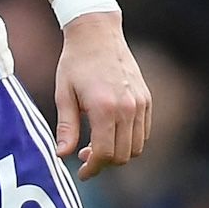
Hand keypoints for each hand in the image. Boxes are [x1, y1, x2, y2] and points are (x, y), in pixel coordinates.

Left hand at [52, 11, 149, 178]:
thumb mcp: (63, 94)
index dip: (93, 168)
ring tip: (96, 145)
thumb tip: (62, 155)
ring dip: (119, 154)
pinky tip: (111, 133)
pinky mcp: (147, 99)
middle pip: (124, 155)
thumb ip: (66, 126)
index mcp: (104, 108)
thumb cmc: (74, 63)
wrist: (97, 34)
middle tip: (84, 157)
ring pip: (138, 147)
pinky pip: (144, 132)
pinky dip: (131, 141)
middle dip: (104, 163)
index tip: (81, 173)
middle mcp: (128, 108)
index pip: (105, 153)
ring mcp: (141, 104)